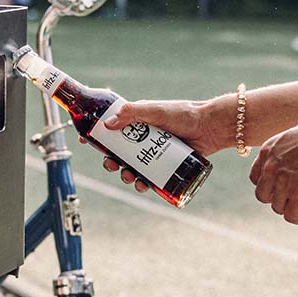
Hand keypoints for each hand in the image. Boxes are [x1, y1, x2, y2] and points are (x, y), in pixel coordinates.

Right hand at [93, 99, 225, 192]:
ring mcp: (154, 153)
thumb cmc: (184, 114)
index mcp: (138, 122)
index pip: (112, 129)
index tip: (86, 141)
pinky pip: (150, 177)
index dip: (98, 136)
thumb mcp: (155, 111)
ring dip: (126, 175)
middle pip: (119, 152)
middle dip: (111, 160)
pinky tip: (143, 186)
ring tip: (129, 177)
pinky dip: (144, 184)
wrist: (211, 127)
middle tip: (110, 164)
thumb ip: (132, 114)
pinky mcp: (166, 165)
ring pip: (133, 167)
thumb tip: (108, 124)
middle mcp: (144, 138)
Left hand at [249, 115, 297, 223]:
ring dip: (290, 206)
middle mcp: (270, 168)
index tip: (280, 186)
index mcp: (268, 151)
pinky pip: (291, 216)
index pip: (256, 177)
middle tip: (292, 195)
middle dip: (276, 197)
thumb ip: (286, 154)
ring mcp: (282, 183)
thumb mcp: (294, 138)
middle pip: (263, 195)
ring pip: (277, 207)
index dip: (268, 185)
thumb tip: (295, 169)